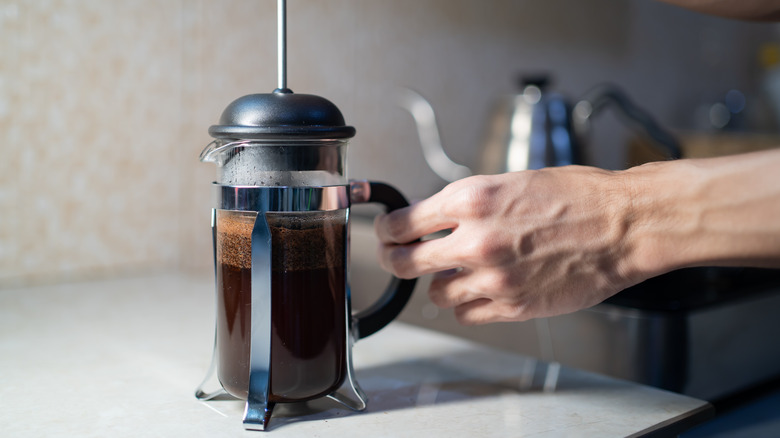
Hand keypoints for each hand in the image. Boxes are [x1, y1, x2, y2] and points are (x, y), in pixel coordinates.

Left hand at [374, 166, 648, 324]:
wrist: (622, 225)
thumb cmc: (577, 197)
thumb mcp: (511, 182)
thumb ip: (467, 204)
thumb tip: (433, 219)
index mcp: (472, 199)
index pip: (401, 223)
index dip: (387, 230)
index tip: (387, 233)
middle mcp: (475, 239)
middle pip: (403, 263)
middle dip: (395, 260)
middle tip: (398, 258)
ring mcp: (492, 277)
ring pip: (436, 293)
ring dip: (442, 282)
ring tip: (462, 270)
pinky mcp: (512, 306)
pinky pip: (467, 314)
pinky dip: (469, 303)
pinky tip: (483, 288)